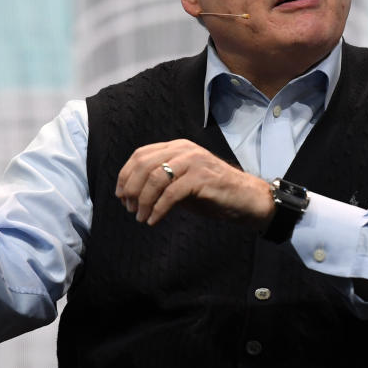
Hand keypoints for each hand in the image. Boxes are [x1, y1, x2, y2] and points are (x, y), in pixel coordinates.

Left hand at [115, 139, 274, 227]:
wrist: (246, 198)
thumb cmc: (213, 192)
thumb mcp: (182, 182)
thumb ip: (162, 181)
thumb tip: (131, 193)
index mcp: (177, 147)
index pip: (141, 154)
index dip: (125, 175)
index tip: (120, 195)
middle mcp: (184, 150)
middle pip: (144, 165)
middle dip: (131, 188)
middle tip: (129, 208)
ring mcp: (194, 162)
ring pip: (155, 178)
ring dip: (143, 201)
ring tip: (141, 217)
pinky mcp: (202, 178)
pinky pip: (171, 194)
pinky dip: (158, 209)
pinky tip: (154, 220)